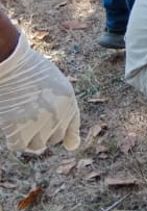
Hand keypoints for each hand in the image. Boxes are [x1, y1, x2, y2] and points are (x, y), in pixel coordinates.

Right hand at [0, 34, 80, 152]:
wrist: (10, 63)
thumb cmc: (29, 70)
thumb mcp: (54, 84)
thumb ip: (63, 110)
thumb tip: (73, 147)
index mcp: (69, 100)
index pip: (72, 128)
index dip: (67, 134)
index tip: (67, 141)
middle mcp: (58, 114)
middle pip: (53, 139)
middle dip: (42, 131)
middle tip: (29, 115)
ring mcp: (39, 122)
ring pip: (35, 144)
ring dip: (27, 135)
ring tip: (19, 116)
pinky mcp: (18, 128)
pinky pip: (17, 145)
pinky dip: (12, 137)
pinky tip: (9, 122)